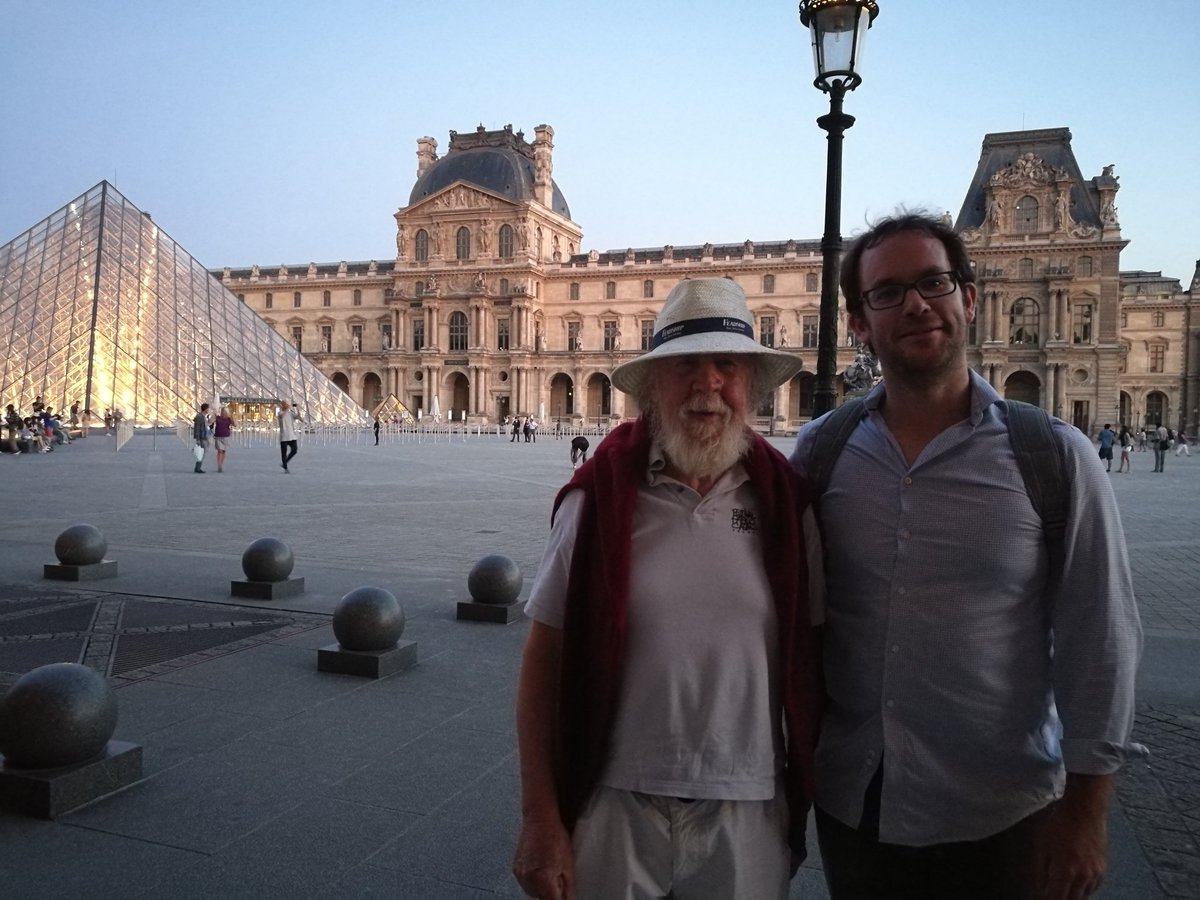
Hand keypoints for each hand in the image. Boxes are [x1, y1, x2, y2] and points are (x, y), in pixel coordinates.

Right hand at [512, 814, 573, 898]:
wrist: (539, 818)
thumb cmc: (554, 835)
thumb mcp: (568, 864)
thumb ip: (568, 888)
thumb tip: (569, 899)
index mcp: (542, 879)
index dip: (559, 899)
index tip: (564, 896)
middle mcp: (528, 878)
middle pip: (541, 899)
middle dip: (551, 894)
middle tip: (559, 878)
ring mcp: (520, 874)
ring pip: (532, 893)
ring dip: (542, 888)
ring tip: (551, 870)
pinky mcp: (516, 869)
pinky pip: (526, 883)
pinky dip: (534, 881)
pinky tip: (542, 868)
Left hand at [1036, 775, 1111, 899]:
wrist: (1085, 810)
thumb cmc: (1060, 824)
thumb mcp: (1041, 845)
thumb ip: (1039, 869)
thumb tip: (1038, 886)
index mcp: (1065, 871)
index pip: (1055, 899)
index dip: (1047, 899)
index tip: (1041, 897)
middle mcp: (1083, 876)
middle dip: (1060, 899)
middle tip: (1051, 893)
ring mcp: (1095, 874)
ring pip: (1083, 896)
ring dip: (1072, 896)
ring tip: (1061, 888)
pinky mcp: (1103, 869)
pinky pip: (1093, 887)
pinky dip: (1083, 889)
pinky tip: (1075, 882)